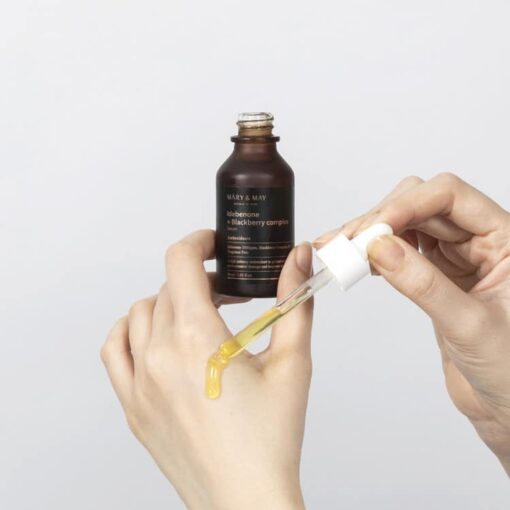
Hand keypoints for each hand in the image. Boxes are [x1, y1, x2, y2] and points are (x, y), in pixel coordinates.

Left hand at [101, 230, 313, 508]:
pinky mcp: (133, 405)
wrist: (246, 498)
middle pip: (168, 287)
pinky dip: (131, 330)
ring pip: (141, 313)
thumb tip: (299, 257)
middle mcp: (160, 355)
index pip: (181, 262)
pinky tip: (155, 336)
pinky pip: (115, 350)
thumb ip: (294, 300)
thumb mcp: (293, 361)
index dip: (199, 242)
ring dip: (170, 302)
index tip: (215, 244)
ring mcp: (140, 381)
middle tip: (230, 293)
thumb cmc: (272, 437)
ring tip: (200, 316)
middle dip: (200, 279)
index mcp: (198, 338)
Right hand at [315, 173, 509, 475]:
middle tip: (345, 243)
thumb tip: (379, 247)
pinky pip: (399, 250)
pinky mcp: (434, 276)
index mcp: (505, 240)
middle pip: (420, 205)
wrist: (507, 407)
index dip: (408, 204)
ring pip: (405, 225)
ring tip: (338, 251)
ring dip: (369, 234)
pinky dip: (374, 253)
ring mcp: (454, 257)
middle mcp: (479, 241)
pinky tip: (357, 262)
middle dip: (379, 219)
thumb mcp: (470, 326)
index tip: (373, 230)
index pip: (450, 196)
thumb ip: (424, 284)